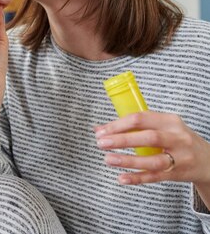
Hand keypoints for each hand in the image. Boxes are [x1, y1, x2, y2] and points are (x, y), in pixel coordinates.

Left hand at [94, 111, 209, 187]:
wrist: (208, 160)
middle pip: (148, 137)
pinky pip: (156, 177)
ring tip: (108, 159)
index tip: (101, 131)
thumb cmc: (177, 140)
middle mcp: (177, 138)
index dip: (119, 124)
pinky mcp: (178, 174)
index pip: (141, 118)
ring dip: (128, 160)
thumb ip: (134, 126)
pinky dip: (137, 178)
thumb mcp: (162, 127)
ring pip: (153, 160)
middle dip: (122, 140)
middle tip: (101, 143)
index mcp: (170, 121)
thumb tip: (99, 129)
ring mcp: (180, 157)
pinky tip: (121, 178)